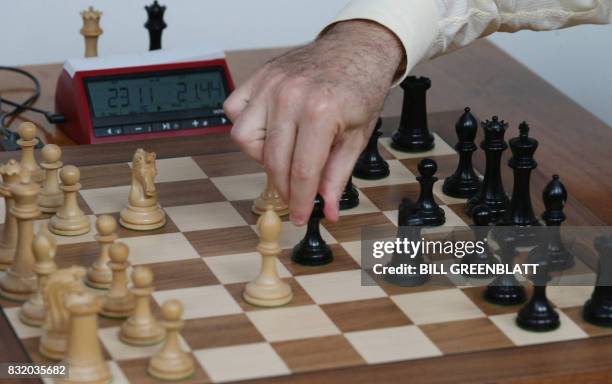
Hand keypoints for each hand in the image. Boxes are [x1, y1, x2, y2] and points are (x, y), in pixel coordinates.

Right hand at [224, 20, 403, 224]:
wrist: (356, 48)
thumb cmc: (360, 87)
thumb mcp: (357, 136)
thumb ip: (338, 175)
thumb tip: (329, 209)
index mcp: (321, 111)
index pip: (302, 171)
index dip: (301, 201)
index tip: (301, 217)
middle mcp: (291, 96)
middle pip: (273, 161)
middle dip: (284, 188)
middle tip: (295, 196)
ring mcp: (270, 84)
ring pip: (244, 138)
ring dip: (261, 155)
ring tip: (285, 153)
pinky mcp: (259, 77)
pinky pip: (234, 111)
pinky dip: (246, 126)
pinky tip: (269, 130)